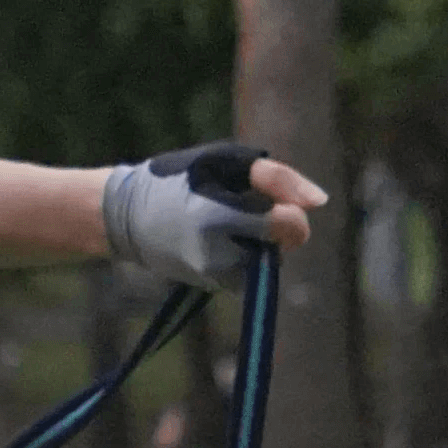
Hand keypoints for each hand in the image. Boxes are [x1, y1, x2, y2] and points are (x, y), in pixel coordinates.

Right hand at [99, 144, 327, 288]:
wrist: (127, 217)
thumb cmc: (178, 179)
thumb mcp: (222, 161)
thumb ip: (274, 177)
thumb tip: (320, 202)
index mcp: (219, 217)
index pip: (287, 226)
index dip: (291, 210)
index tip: (274, 199)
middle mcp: (218, 254)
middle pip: (284, 245)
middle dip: (278, 226)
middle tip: (249, 207)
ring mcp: (216, 276)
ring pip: (270, 260)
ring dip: (263, 241)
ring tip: (231, 222)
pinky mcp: (214, 286)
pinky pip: (253, 273)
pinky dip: (248, 255)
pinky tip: (225, 239)